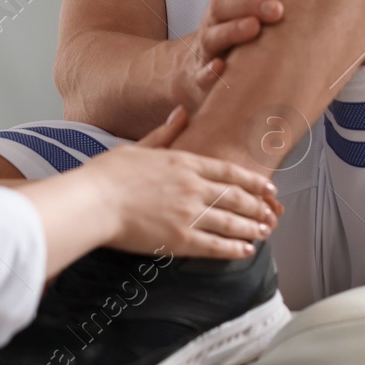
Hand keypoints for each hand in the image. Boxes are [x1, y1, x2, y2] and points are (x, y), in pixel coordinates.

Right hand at [86, 107, 279, 259]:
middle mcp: (193, 187)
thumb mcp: (138, 146)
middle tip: (271, 213)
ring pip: (231, 222)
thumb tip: (182, 113)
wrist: (93, 202)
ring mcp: (189, 214)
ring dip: (252, 227)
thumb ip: (164, 133)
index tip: (268, 187)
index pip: (229, 172)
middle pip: (236, 197)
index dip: (252, 181)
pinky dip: (234, 249)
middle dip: (257, 206)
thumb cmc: (108, 175)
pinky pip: (216, 246)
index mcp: (184, 163)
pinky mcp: (180, 239)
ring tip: (264, 231)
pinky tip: (246, 250)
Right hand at [168, 0, 281, 110]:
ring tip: (254, 30)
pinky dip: (210, 75)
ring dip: (232, 33)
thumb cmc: (230, 21)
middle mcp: (212, 21)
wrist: (192, 68)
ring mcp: (205, 50)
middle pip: (223, 7)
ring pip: (213, 39)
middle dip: (249, 5)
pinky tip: (222, 71)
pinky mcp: (202, 80)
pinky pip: (202, 77)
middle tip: (278, 9)